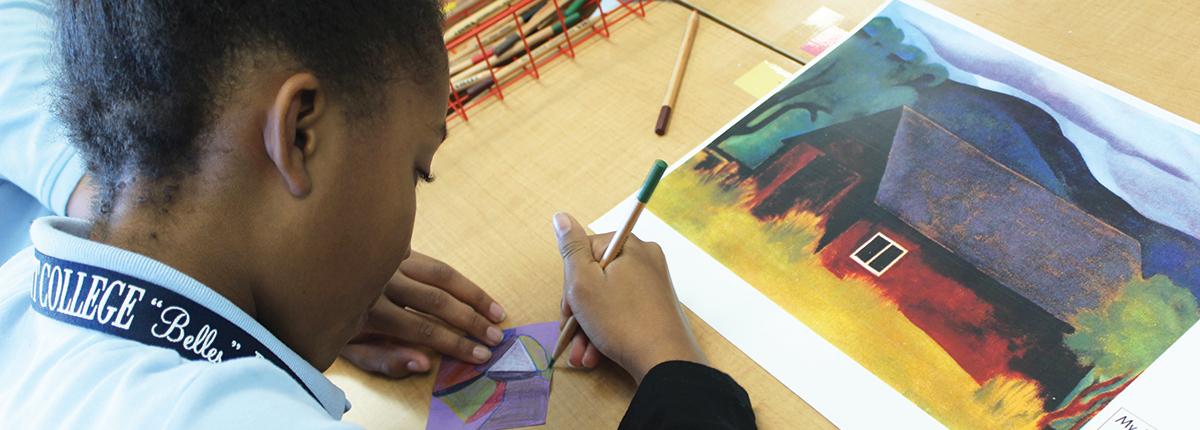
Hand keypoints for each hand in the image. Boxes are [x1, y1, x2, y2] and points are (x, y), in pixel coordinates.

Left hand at [339, 252, 506, 376]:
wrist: (309, 278)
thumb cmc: (330, 321)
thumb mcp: (349, 350)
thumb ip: (385, 360)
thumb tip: (424, 364)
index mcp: (368, 309)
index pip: (422, 329)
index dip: (455, 344)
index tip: (480, 356)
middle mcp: (382, 279)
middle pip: (437, 301)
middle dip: (471, 321)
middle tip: (497, 337)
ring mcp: (390, 258)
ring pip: (441, 273)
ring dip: (473, 294)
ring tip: (497, 312)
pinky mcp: (396, 246)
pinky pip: (432, 261)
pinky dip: (455, 277)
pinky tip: (474, 292)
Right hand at [553, 212, 705, 383]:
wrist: (665, 362)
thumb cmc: (622, 321)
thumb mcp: (583, 282)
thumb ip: (571, 248)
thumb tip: (561, 217)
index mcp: (630, 246)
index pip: (586, 250)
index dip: (571, 280)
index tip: (569, 306)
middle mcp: (646, 260)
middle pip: (596, 276)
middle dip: (579, 310)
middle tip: (572, 332)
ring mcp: (653, 284)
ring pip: (608, 299)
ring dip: (589, 327)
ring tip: (582, 353)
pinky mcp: (656, 306)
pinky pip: (623, 311)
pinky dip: (607, 330)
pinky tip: (594, 354)